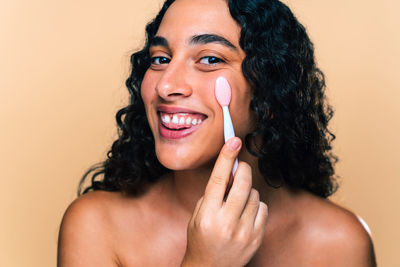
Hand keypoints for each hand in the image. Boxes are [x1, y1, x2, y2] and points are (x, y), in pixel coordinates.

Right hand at [181, 137, 267, 266]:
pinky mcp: (257, 237)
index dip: (226, 158)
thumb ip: (213, 193)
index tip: (233, 141)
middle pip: (242, 184)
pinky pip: (262, 208)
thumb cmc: (200, 238)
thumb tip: (231, 171)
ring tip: (237, 202)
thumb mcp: (198, 214)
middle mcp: (226, 223)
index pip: (218, 180)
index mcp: (207, 215)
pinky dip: (255, 205)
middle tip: (241, 168)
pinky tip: (245, 214)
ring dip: (247, 192)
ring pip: (254, 195)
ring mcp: (244, 232)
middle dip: (243, 170)